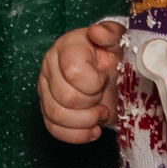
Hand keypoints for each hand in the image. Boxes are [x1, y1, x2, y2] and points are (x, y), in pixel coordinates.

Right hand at [39, 15, 124, 144]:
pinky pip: (54, 129)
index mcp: (66, 46)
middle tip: (103, 97)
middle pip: (65, 98)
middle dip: (91, 103)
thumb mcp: (120, 39)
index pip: (73, 73)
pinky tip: (93, 129)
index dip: (94, 83)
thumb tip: (96, 33)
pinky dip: (77, 135)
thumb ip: (111, 33)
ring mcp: (46, 89)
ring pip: (56, 115)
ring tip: (100, 113)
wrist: (113, 72)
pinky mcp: (48, 109)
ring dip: (85, 121)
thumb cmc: (115, 54)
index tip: (105, 79)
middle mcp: (50, 66)